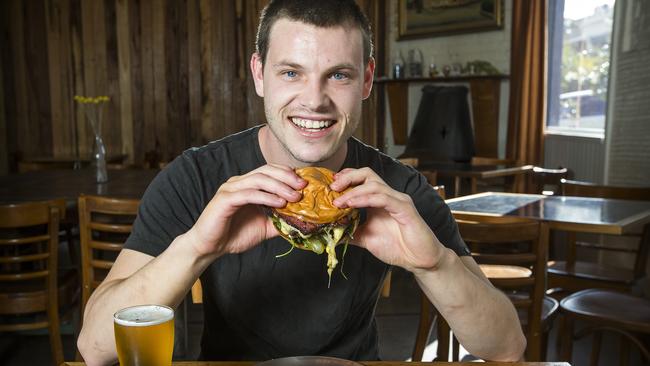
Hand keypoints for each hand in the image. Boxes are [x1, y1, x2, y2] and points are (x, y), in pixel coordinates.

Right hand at [188, 164, 305, 258]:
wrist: (210, 247)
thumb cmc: (234, 235)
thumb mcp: (264, 227)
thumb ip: (280, 220)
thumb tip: (302, 221)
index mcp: (247, 185)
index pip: (270, 170)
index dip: (288, 173)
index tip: (305, 182)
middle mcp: (239, 183)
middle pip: (266, 170)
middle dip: (287, 176)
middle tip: (303, 186)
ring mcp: (231, 189)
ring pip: (259, 179)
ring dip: (280, 186)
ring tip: (295, 196)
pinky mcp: (225, 199)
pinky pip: (249, 194)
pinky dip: (266, 197)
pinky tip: (279, 203)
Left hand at [331, 168, 443, 272]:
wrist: (420, 260)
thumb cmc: (398, 247)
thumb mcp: (367, 239)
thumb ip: (351, 233)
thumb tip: (331, 233)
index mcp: (379, 200)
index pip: (362, 179)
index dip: (345, 178)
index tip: (330, 186)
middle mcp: (389, 196)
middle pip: (367, 174)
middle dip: (347, 177)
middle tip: (332, 188)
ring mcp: (398, 200)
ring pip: (374, 185)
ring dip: (353, 191)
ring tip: (339, 201)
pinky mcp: (405, 209)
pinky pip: (383, 198)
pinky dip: (366, 199)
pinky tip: (353, 204)